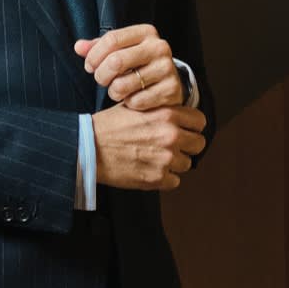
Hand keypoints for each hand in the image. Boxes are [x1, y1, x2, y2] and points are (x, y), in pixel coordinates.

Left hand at [76, 24, 182, 110]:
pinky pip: (136, 101)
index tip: (89, 66)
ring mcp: (167, 69)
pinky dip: (129, 103)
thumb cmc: (138, 63)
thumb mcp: (121, 50)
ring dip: (113, 92)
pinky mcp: (170, 90)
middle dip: (101, 75)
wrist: (169, 81)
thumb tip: (78, 47)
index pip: (111, 39)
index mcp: (146, 32)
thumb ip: (97, 48)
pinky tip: (133, 97)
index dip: (94, 55)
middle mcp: (159, 47)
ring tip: (117, 90)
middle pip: (116, 61)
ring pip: (122, 85)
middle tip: (101, 80)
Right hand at [92, 101, 207, 190]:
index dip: (193, 127)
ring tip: (156, 160)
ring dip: (175, 164)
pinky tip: (151, 170)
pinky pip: (175, 181)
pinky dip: (165, 179)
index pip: (200, 122)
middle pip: (199, 144)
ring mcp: (166, 158)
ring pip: (187, 164)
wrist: (88, 148)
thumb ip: (159, 110)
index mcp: (167, 114)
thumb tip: (175, 114)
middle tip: (174, 148)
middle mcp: (171, 135)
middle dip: (188, 146)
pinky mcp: (157, 178)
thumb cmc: (108, 126)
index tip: (186, 131)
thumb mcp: (135, 106)